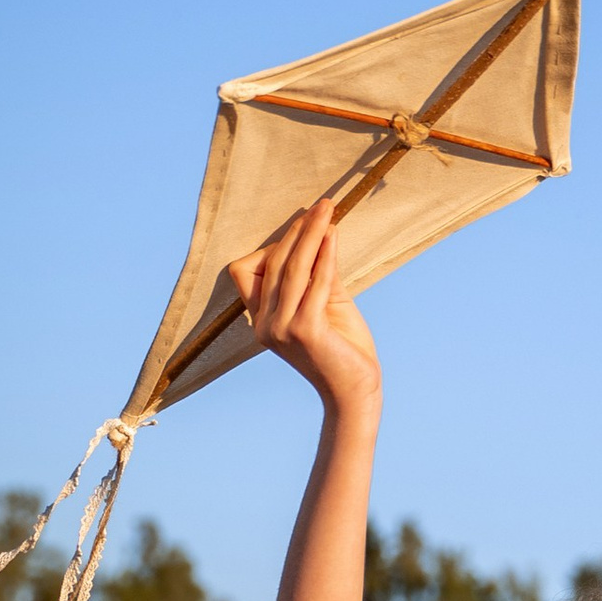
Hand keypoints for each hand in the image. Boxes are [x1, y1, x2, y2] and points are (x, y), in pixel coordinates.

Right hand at [230, 201, 380, 417]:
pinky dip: (325, 256)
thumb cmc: (343, 349)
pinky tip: (334, 236)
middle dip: (296, 232)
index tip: (303, 228)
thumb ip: (317, 273)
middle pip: (272, 264)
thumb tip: (321, 230)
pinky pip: (315, 282)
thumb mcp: (325, 304)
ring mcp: (281, 329)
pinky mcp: (305, 330)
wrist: (355, 393)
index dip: (272, 247)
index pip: (246, 272)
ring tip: (327, 211)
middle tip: (320, 207)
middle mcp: (264, 325)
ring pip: (292, 268)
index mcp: (260, 321)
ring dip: (310, 234)